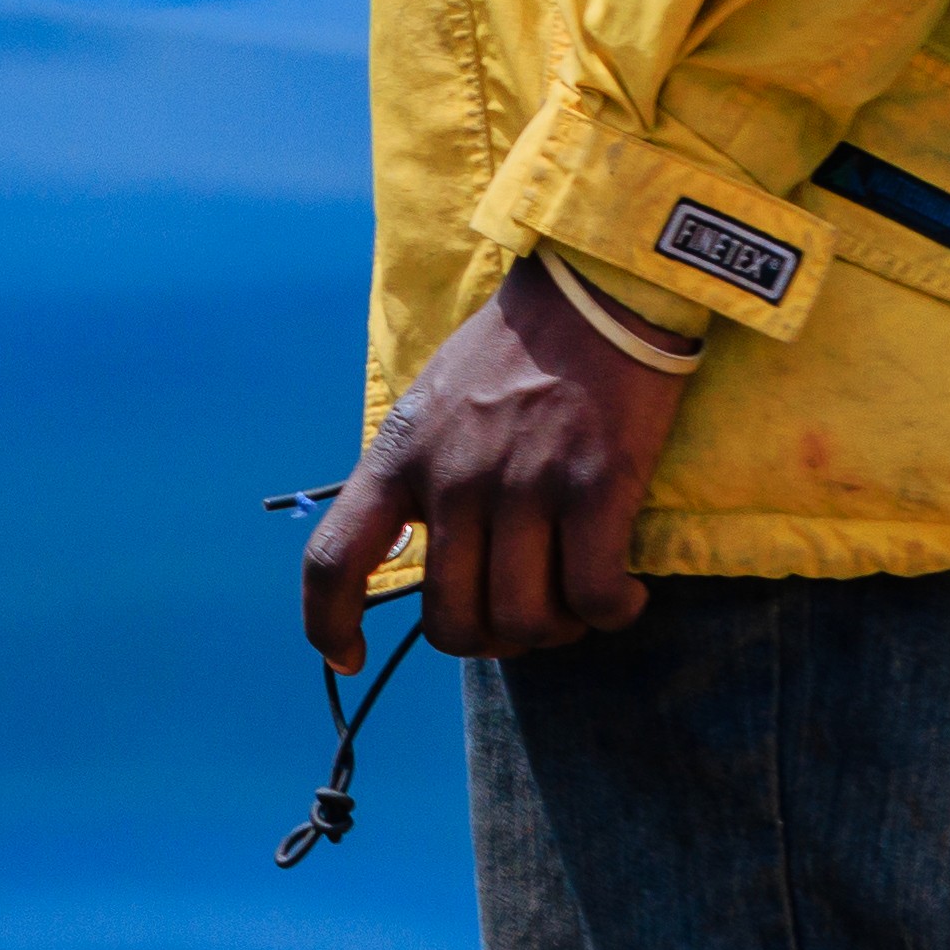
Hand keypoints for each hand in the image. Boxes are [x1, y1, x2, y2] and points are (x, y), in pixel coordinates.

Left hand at [299, 260, 688, 667]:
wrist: (593, 293)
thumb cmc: (513, 354)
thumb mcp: (431, 407)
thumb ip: (418, 477)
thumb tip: (423, 560)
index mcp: (397, 457)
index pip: (333, 560)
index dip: (327, 624)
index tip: (344, 657)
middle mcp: (451, 479)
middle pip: (450, 620)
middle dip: (487, 641)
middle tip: (520, 619)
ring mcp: (522, 485)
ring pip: (524, 620)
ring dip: (555, 633)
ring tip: (575, 605)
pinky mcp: (594, 486)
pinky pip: (595, 595)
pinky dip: (612, 613)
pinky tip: (622, 597)